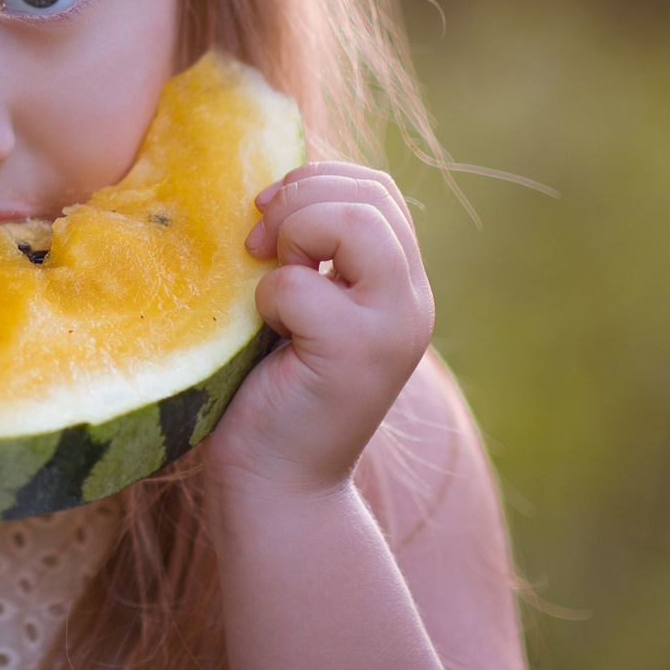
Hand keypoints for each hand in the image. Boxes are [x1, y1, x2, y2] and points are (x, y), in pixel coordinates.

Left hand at [204, 163, 433, 496]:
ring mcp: (391, 328)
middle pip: (370, 193)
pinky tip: (266, 336)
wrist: (276, 488)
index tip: (265, 218)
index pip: (375, 188)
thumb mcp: (300, 305)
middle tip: (258, 246)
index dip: (313, 182)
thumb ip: (307, 251)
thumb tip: (273, 184)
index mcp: (400, 284)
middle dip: (298, 198)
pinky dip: (267, 298)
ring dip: (293, 234)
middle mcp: (411, 302)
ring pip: (357, 221)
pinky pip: (300, 285)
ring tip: (269, 280)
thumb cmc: (272, 390)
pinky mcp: (356, 354)